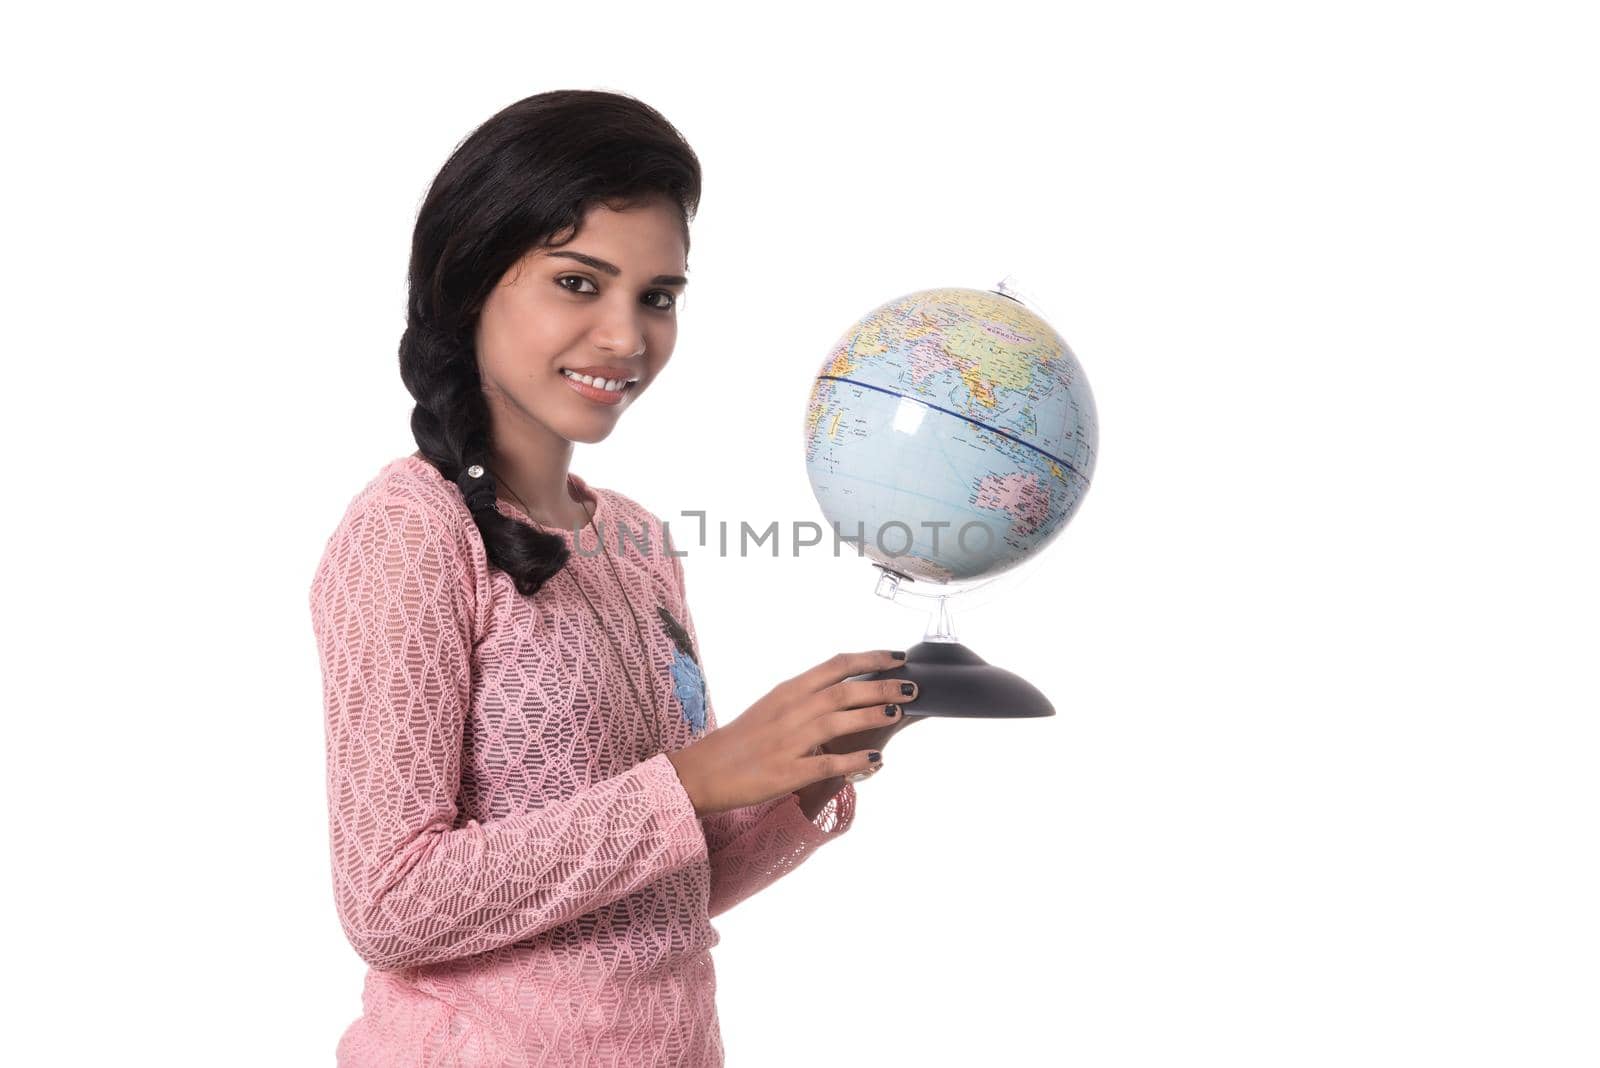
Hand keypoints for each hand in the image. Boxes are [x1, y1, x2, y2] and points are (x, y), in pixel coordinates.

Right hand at [666, 650, 916, 815]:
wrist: (705, 770)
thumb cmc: (742, 738)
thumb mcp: (773, 705)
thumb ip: (807, 697)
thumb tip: (844, 692)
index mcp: (789, 690)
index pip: (836, 665)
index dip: (871, 659)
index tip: (898, 656)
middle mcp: (792, 710)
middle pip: (846, 691)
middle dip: (883, 686)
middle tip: (913, 686)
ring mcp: (790, 741)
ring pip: (841, 722)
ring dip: (874, 716)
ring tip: (899, 712)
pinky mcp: (788, 772)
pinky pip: (829, 764)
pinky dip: (855, 762)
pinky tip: (877, 761)